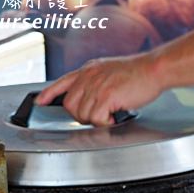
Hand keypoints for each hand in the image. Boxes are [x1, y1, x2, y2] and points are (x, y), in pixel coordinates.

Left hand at [36, 53, 164, 125]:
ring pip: (82, 114)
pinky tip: (115, 117)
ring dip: (96, 120)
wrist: (154, 68)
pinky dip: (105, 123)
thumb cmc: (137, 73)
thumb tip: (87, 98)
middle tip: (98, 115)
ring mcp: (96, 86)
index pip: (62, 82)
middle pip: (70, 105)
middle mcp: (89, 76)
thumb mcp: (109, 70)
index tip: (39, 102)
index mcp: (89, 70)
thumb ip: (95, 81)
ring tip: (110, 114)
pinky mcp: (106, 96)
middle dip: (80, 115)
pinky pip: (96, 119)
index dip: (48, 94)